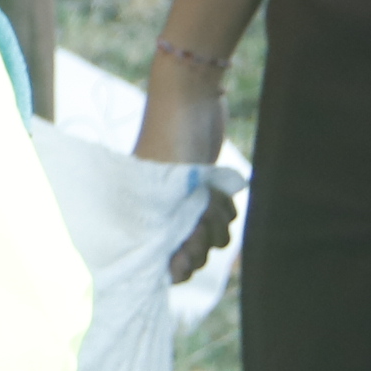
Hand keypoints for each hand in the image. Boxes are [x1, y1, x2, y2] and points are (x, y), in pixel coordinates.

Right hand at [137, 55, 239, 281]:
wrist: (189, 99)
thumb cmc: (171, 138)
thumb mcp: (169, 185)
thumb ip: (176, 228)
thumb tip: (179, 271)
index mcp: (143, 215)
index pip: (163, 264)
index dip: (180, 264)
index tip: (187, 246)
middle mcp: (162, 214)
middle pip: (194, 255)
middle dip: (204, 238)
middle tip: (201, 212)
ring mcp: (185, 204)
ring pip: (213, 238)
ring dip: (219, 221)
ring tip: (211, 195)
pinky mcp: (204, 191)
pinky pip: (224, 218)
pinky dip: (227, 207)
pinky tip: (219, 189)